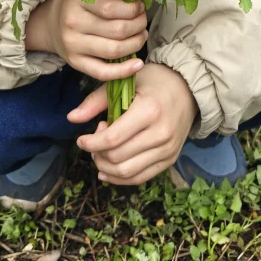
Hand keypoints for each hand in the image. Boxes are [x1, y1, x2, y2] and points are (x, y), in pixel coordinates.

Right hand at [24, 0, 146, 83]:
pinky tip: (138, 64)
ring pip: (114, 50)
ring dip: (136, 44)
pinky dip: (123, 71)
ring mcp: (74, 46)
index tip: (140, 7)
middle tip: (142, 21)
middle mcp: (73, 23)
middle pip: (117, 30)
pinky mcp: (76, 63)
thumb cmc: (78, 4)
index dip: (132, 9)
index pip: (111, 8)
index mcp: (78, 0)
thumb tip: (140, 4)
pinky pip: (102, 72)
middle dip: (138, 25)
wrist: (51, 22)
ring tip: (141, 36)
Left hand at [68, 64, 198, 185]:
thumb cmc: (154, 82)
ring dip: (106, 167)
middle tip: (95, 140)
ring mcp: (167, 149)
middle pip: (117, 157)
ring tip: (101, 154)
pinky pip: (140, 178)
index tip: (81, 139)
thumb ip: (96, 101)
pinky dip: (120, 178)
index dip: (91, 143)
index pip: (112, 139)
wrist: (188, 89)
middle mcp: (161, 133)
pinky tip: (107, 170)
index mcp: (149, 111)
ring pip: (127, 172)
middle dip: (97, 153)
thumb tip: (72, 118)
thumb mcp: (125, 83)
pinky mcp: (170, 159)